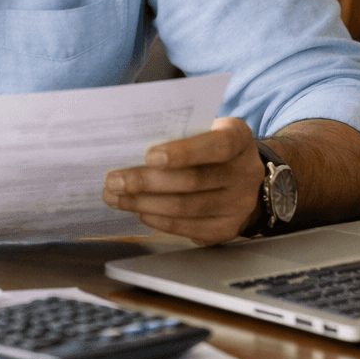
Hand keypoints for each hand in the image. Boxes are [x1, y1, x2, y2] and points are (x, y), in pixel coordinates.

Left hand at [102, 116, 264, 245]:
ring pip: (186, 207)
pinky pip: (188, 228)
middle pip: (193, 181)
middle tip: (114, 180)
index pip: (216, 146)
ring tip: (116, 197)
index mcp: (240, 138)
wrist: (240, 175)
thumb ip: (176, 133)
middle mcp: (245, 172)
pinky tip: (140, 211)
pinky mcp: (228, 228)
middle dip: (146, 181)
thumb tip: (128, 145)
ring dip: (144, 203)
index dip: (183, 152)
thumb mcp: (202, 129)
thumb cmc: (209, 146)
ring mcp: (240, 204)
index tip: (149, 156)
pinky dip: (159, 220)